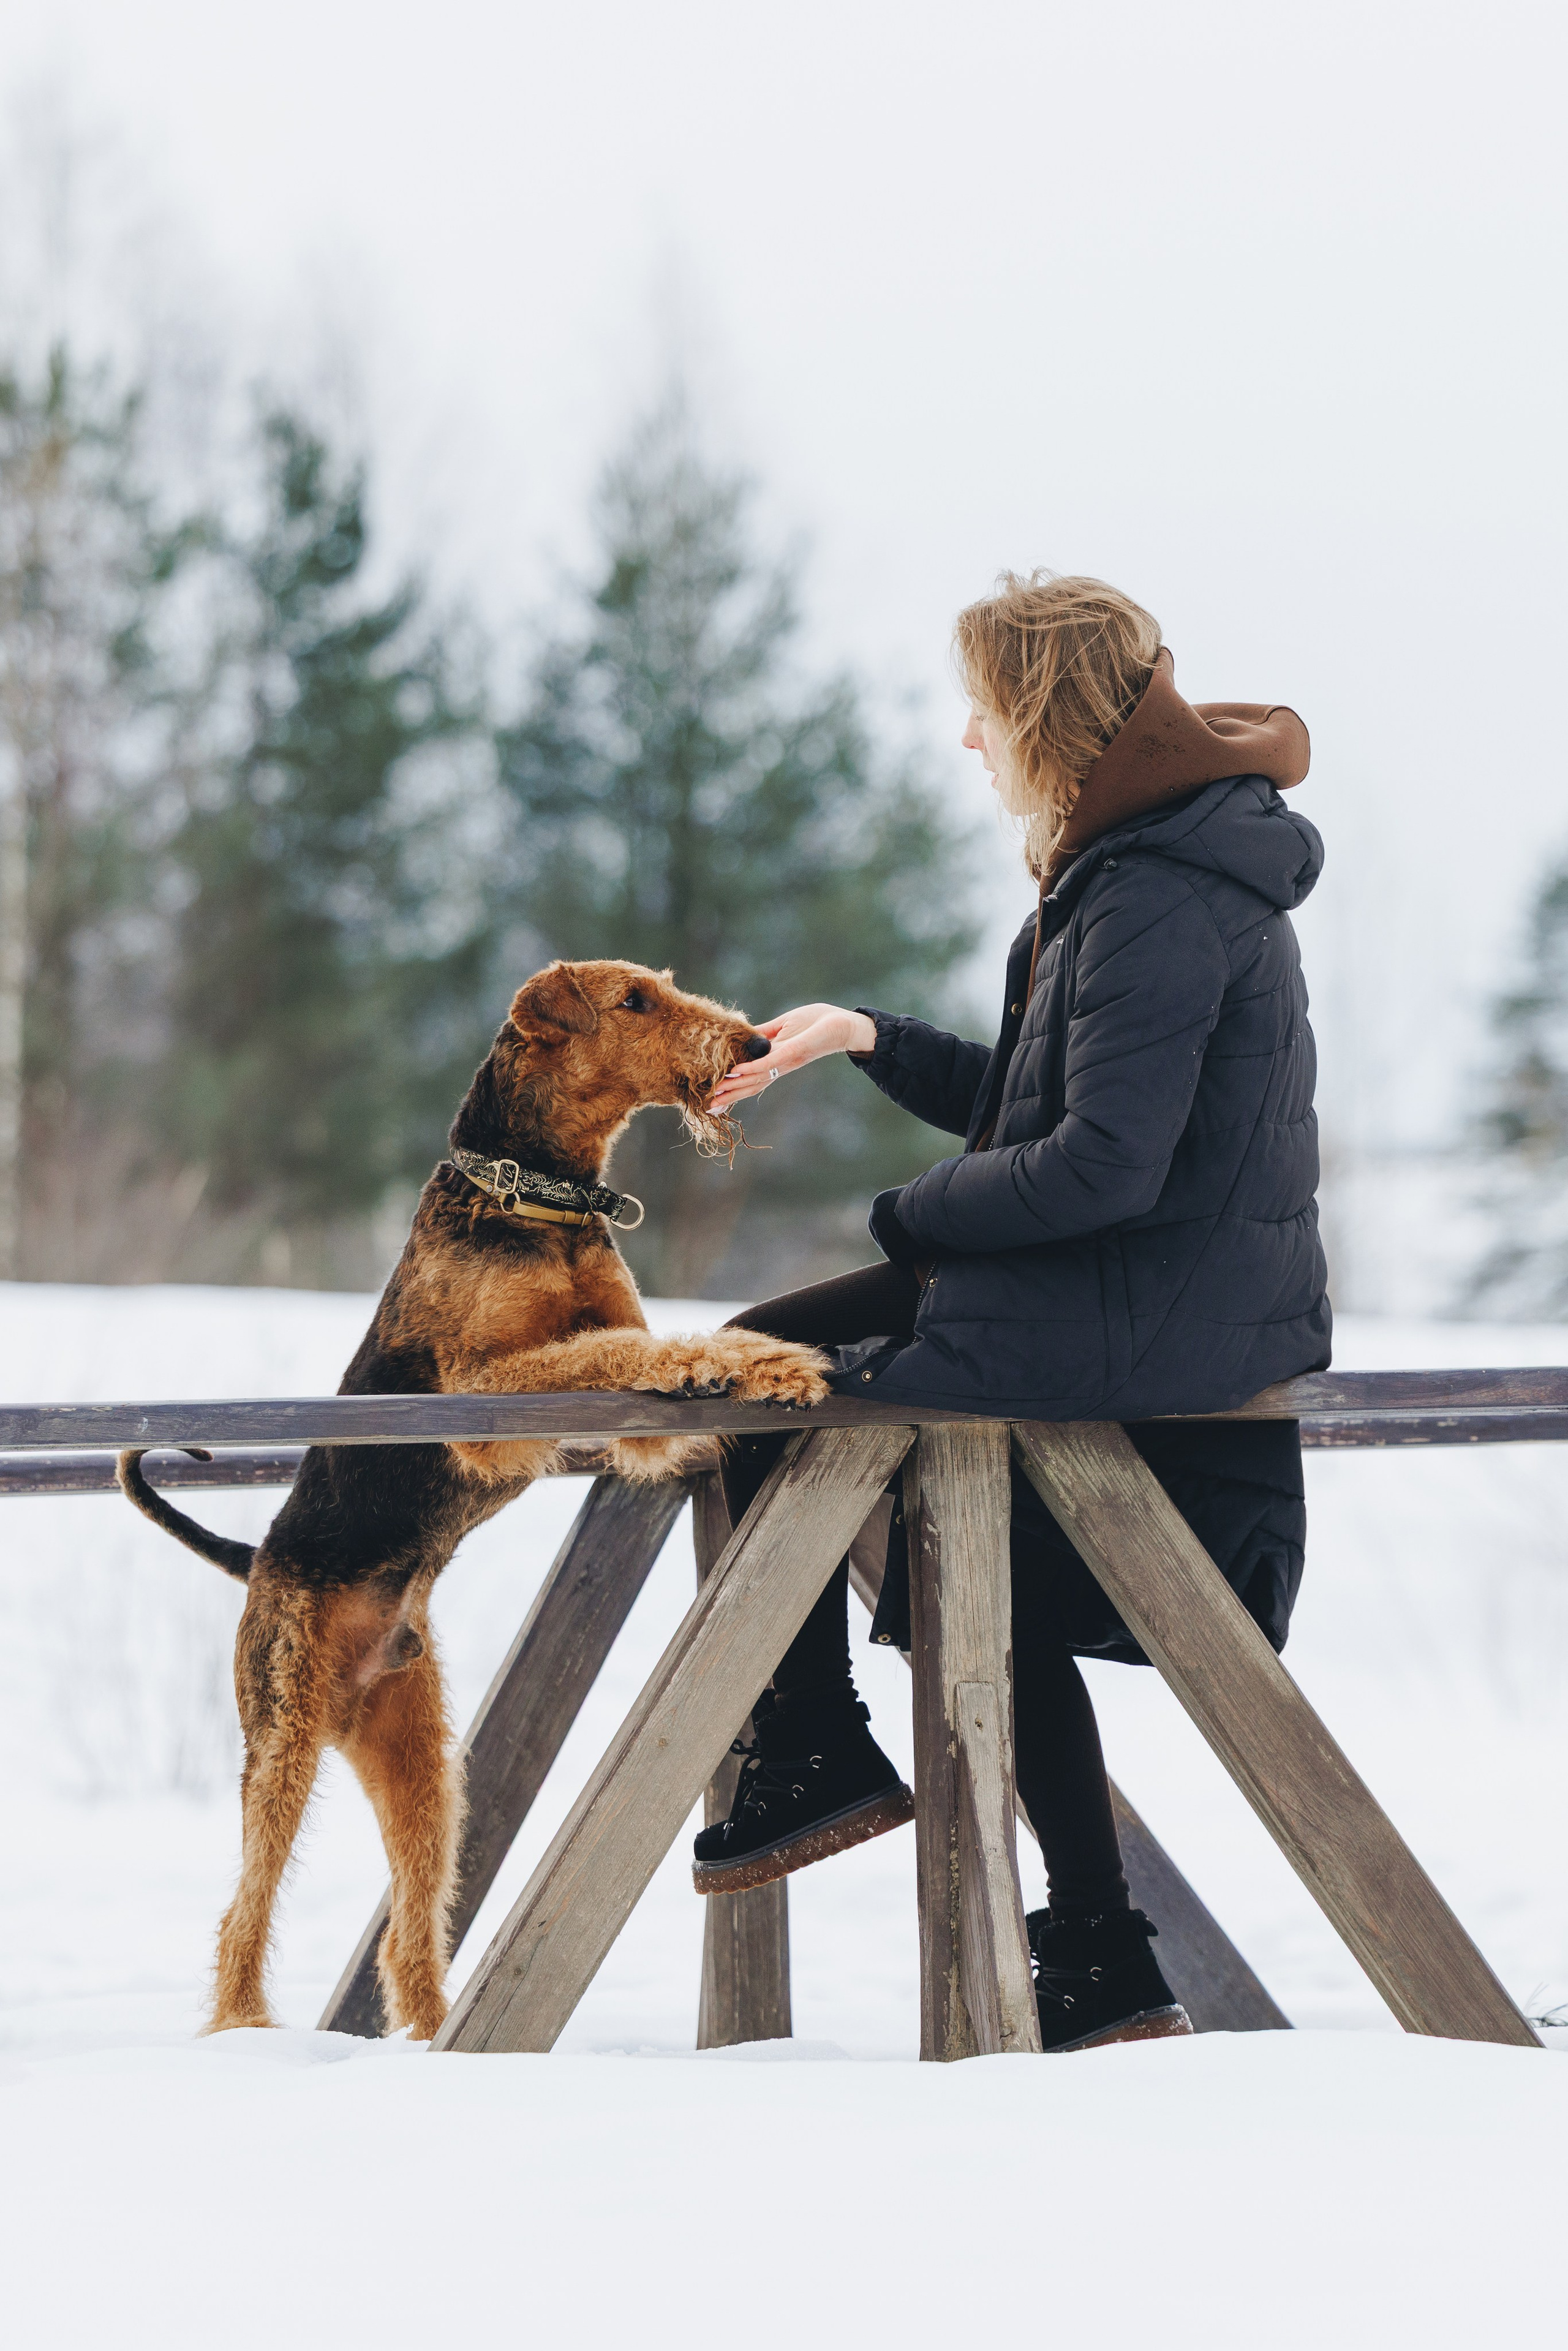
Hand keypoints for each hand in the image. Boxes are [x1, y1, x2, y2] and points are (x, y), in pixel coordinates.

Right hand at [711, 1003, 876, 1109]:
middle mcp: (780, 1066)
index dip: (733, 1088)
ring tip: (716, 1096)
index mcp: (777, 1060)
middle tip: (709, 1108)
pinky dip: (752, 1068)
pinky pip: (769, 1061)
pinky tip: (735, 1072)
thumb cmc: (818, 1022)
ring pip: (757, 1078)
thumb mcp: (784, 1024)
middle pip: (752, 1085)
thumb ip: (763, 1033)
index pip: (752, 1078)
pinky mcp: (794, 1050)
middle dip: (730, 1097)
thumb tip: (743, 1038)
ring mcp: (787, 1060)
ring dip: (735, 1087)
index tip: (714, 1100)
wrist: (846, 1023)